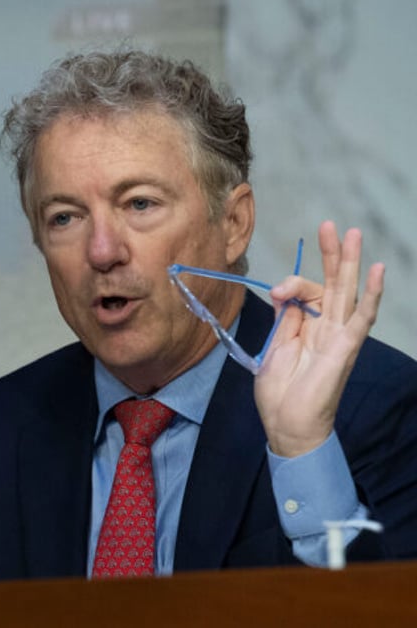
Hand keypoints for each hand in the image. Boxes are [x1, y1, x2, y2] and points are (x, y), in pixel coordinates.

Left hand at [254, 221, 383, 456]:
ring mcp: (339, 337)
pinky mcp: (346, 348)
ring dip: (348, 262)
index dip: (291, 284)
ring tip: (350, 233)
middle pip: (332, 283)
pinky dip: (372, 294)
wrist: (288, 425)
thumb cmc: (281, 392)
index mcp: (308, 327)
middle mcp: (327, 328)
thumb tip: (283, 292)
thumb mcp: (274, 347)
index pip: (305, 292)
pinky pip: (362, 318)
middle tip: (329, 224)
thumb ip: (282, 319)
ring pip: (347, 292)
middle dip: (330, 254)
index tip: (277, 291)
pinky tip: (377, 271)